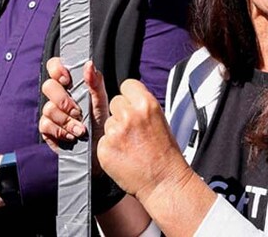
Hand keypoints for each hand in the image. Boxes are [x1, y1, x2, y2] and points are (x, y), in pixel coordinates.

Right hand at [40, 60, 108, 174]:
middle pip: (48, 86)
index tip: (67, 79)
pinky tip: (72, 136)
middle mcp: (59, 96)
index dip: (57, 69)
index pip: (55, 66)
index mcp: (71, 85)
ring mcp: (51, 112)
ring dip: (66, 120)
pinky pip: (45, 124)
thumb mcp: (102, 103)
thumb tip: (89, 64)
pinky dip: (60, 131)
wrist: (99, 152)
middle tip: (78, 111)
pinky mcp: (47, 129)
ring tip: (81, 129)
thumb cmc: (102, 125)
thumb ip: (95, 83)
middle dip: (63, 100)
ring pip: (48, 108)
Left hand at [100, 80, 192, 202]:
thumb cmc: (165, 154)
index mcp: (146, 104)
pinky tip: (123, 155)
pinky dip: (109, 147)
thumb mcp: (160, 120)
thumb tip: (131, 99)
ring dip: (115, 131)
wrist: (163, 181)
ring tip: (130, 146)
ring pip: (107, 122)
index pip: (127, 85)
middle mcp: (129, 115)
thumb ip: (143, 107)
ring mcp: (114, 131)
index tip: (131, 104)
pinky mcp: (104, 147)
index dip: (129, 96)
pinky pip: (102, 140)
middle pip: (115, 102)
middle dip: (121, 113)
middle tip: (132, 130)